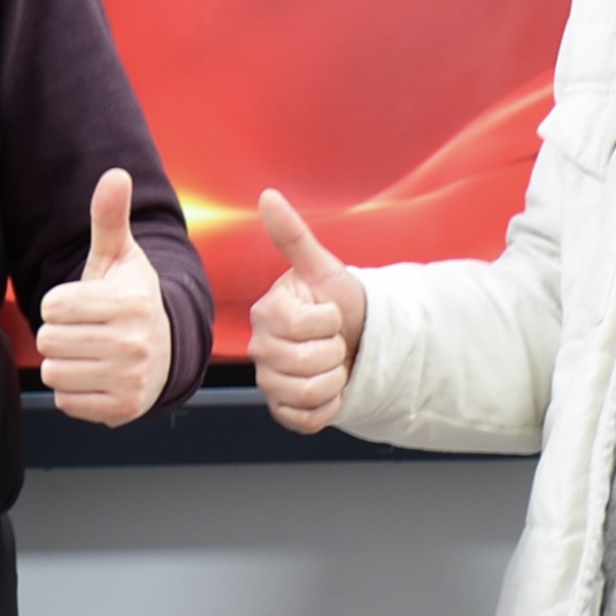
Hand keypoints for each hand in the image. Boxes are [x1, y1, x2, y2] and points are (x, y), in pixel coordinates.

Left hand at [34, 169, 171, 426]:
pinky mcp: (123, 410)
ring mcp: (131, 380)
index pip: (53, 304)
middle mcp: (134, 343)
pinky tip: (96, 376)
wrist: (166, 349)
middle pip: (49, 339)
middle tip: (86, 330)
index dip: (60, 302)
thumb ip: (109, 217)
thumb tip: (115, 174)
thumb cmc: (131, 297)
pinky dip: (73, 392)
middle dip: (59, 333)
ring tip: (91, 352)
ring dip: (63, 363)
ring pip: (54, 372)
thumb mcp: (120, 256)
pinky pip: (65, 402)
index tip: (84, 303)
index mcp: (130, 302)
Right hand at [249, 189, 369, 432]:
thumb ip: (292, 235)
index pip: (301, 325)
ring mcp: (269, 382)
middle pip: (304, 363)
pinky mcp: (283, 410)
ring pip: (307, 392)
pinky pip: (306, 419)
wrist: (356, 340)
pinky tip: (329, 389)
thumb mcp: (322, 268)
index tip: (328, 313)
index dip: (328, 321)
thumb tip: (268, 195)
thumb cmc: (337, 303)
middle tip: (332, 341)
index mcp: (265, 313)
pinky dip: (328, 407)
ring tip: (332, 363)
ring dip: (334, 379)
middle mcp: (260, 349)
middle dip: (333, 351)